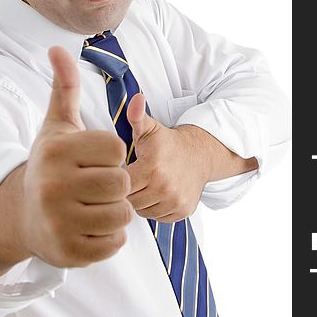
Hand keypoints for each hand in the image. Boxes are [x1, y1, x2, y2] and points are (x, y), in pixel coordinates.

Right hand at [21, 46, 132, 267]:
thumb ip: (64, 88)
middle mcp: (53, 186)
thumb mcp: (55, 126)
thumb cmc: (49, 165)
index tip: (95, 158)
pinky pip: (114, 244)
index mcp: (57, 152)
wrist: (21, 215)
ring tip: (95, 205)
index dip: (113, 154)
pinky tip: (89, 227)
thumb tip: (58, 47)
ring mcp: (59, 222)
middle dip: (116, 184)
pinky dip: (109, 237)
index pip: (117, 148)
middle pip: (122, 182)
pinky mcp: (67, 253)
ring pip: (122, 214)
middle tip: (97, 185)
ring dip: (116, 210)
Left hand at [125, 94, 206, 221]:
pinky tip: (155, 194)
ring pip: (142, 212)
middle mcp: (165, 187)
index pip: (120, 184)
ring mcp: (175, 201)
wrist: (200, 154)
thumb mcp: (150, 128)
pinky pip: (157, 218)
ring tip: (143, 186)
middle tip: (131, 178)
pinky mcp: (182, 212)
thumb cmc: (168, 143)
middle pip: (129, 200)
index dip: (116, 178)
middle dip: (126, 192)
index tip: (119, 170)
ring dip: (139, 202)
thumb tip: (136, 98)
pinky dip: (154, 209)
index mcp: (152, 167)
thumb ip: (136, 116)